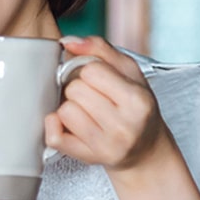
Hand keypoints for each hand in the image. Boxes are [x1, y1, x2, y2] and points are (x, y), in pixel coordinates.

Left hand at [42, 36, 174, 171]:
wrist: (145, 150)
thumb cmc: (136, 108)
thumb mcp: (130, 73)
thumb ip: (100, 49)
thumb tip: (67, 42)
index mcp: (137, 100)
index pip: (91, 70)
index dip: (89, 70)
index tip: (97, 79)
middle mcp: (124, 125)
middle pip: (74, 90)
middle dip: (78, 89)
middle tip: (92, 97)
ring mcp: (105, 145)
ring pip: (64, 111)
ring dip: (69, 107)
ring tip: (86, 112)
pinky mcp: (87, 158)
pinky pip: (55, 137)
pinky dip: (54, 126)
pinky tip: (66, 124)